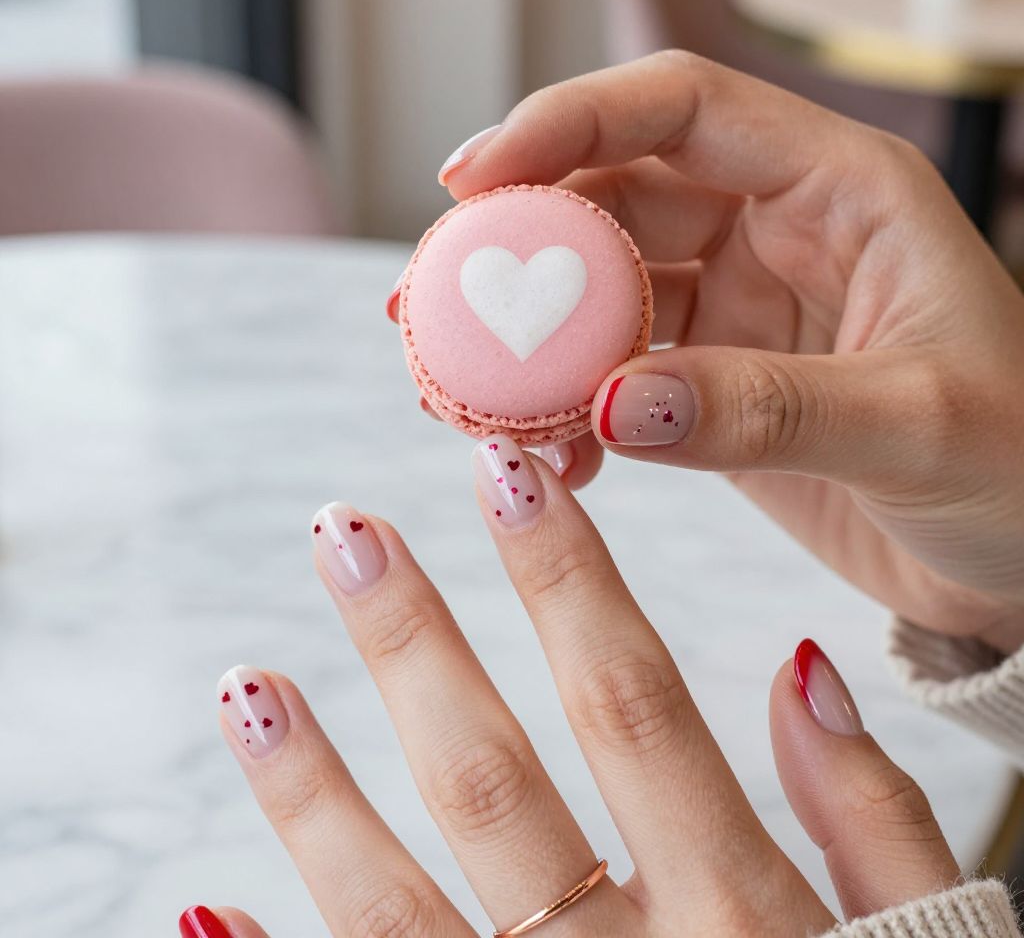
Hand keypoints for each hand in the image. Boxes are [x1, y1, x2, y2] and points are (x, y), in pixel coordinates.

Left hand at [184, 444, 959, 937]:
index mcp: (739, 913)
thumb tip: (801, 664)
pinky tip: (204, 906)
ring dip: (310, 789)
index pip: (630, 700)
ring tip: (248, 683)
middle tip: (344, 535)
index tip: (501, 473)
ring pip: (392, 905)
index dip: (564, 577)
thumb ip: (872, 813)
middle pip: (490, 779)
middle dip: (411, 645)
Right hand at [440, 51, 1023, 653]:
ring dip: (529, 342)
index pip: (679, 110)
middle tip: (433, 303)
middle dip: (516, 248)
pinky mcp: (712, 390)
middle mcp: (774, 237)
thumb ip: (763, 409)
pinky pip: (614, 380)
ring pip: (600, 298)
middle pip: (612, 204)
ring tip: (463, 392)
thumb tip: (608, 404)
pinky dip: (566, 412)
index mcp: (838, 192)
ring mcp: (735, 316)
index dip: (566, 124)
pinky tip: (544, 455)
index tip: (472, 179)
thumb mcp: (913, 424)